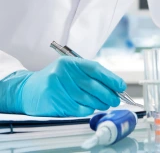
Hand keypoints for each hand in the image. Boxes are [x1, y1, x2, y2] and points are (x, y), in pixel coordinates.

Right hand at [0, 57, 125, 116]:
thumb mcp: (70, 71)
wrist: (27, 90)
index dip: (110, 78)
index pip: (95, 69)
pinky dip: (86, 110)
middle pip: (92, 85)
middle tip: (115, 100)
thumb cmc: (56, 80)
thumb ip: (89, 76)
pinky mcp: (51, 99)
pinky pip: (75, 108)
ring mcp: (55, 85)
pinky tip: (90, 109)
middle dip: (107, 94)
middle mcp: (62, 72)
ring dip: (98, 103)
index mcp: (70, 62)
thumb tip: (114, 86)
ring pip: (85, 98)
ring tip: (105, 105)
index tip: (121, 86)